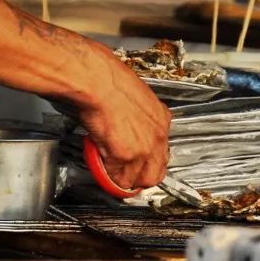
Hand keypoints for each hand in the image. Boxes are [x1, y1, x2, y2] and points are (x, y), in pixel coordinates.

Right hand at [77, 49, 170, 189]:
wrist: (97, 80)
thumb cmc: (109, 80)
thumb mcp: (136, 96)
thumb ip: (139, 116)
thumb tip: (130, 125)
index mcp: (161, 118)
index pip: (162, 152)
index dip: (148, 161)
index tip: (139, 163)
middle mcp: (158, 135)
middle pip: (156, 173)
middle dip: (141, 178)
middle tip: (127, 175)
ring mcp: (144, 148)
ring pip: (140, 180)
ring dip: (124, 180)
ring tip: (112, 173)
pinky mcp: (125, 156)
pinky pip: (119, 178)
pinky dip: (109, 177)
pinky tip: (102, 166)